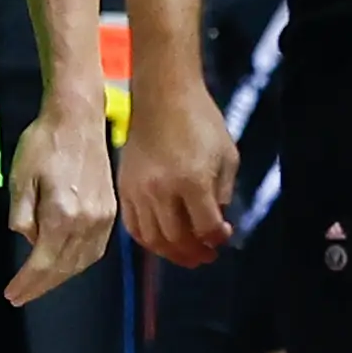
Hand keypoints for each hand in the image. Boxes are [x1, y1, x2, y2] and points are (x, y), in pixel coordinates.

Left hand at [1, 98, 117, 305]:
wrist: (77, 119)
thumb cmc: (43, 143)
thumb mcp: (19, 178)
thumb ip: (22, 215)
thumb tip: (28, 240)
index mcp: (63, 214)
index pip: (43, 263)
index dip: (26, 283)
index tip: (10, 295)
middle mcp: (88, 221)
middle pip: (64, 268)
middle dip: (40, 286)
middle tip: (19, 297)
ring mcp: (103, 217)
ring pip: (82, 262)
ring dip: (60, 278)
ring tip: (38, 285)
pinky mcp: (111, 211)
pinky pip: (95, 249)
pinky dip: (78, 263)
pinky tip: (64, 265)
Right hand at [116, 80, 237, 267]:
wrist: (163, 97)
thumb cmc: (201, 122)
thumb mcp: (227, 156)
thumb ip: (223, 192)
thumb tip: (217, 220)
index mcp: (193, 182)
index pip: (206, 227)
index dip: (217, 238)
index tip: (223, 238)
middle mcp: (162, 191)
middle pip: (177, 238)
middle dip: (195, 252)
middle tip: (206, 256)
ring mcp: (139, 191)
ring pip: (152, 238)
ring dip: (171, 252)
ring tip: (185, 255)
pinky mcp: (124, 187)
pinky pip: (132, 225)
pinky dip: (147, 240)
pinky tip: (160, 241)